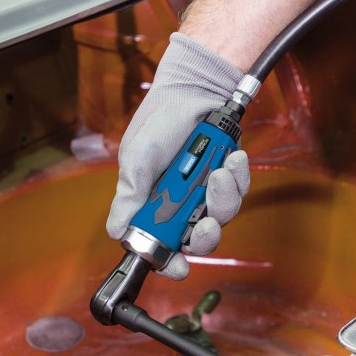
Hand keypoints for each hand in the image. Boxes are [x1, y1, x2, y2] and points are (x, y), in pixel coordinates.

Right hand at [106, 32, 249, 279]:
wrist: (194, 88)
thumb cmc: (159, 121)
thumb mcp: (136, 160)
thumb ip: (129, 198)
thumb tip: (116, 232)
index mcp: (154, 204)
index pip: (162, 244)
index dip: (170, 261)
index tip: (179, 267)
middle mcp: (181, 203)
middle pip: (197, 239)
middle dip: (203, 233)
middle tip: (204, 220)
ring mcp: (205, 191)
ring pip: (222, 216)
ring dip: (221, 197)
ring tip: (217, 171)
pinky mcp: (227, 176)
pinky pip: (239, 190)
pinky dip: (237, 176)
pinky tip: (231, 158)